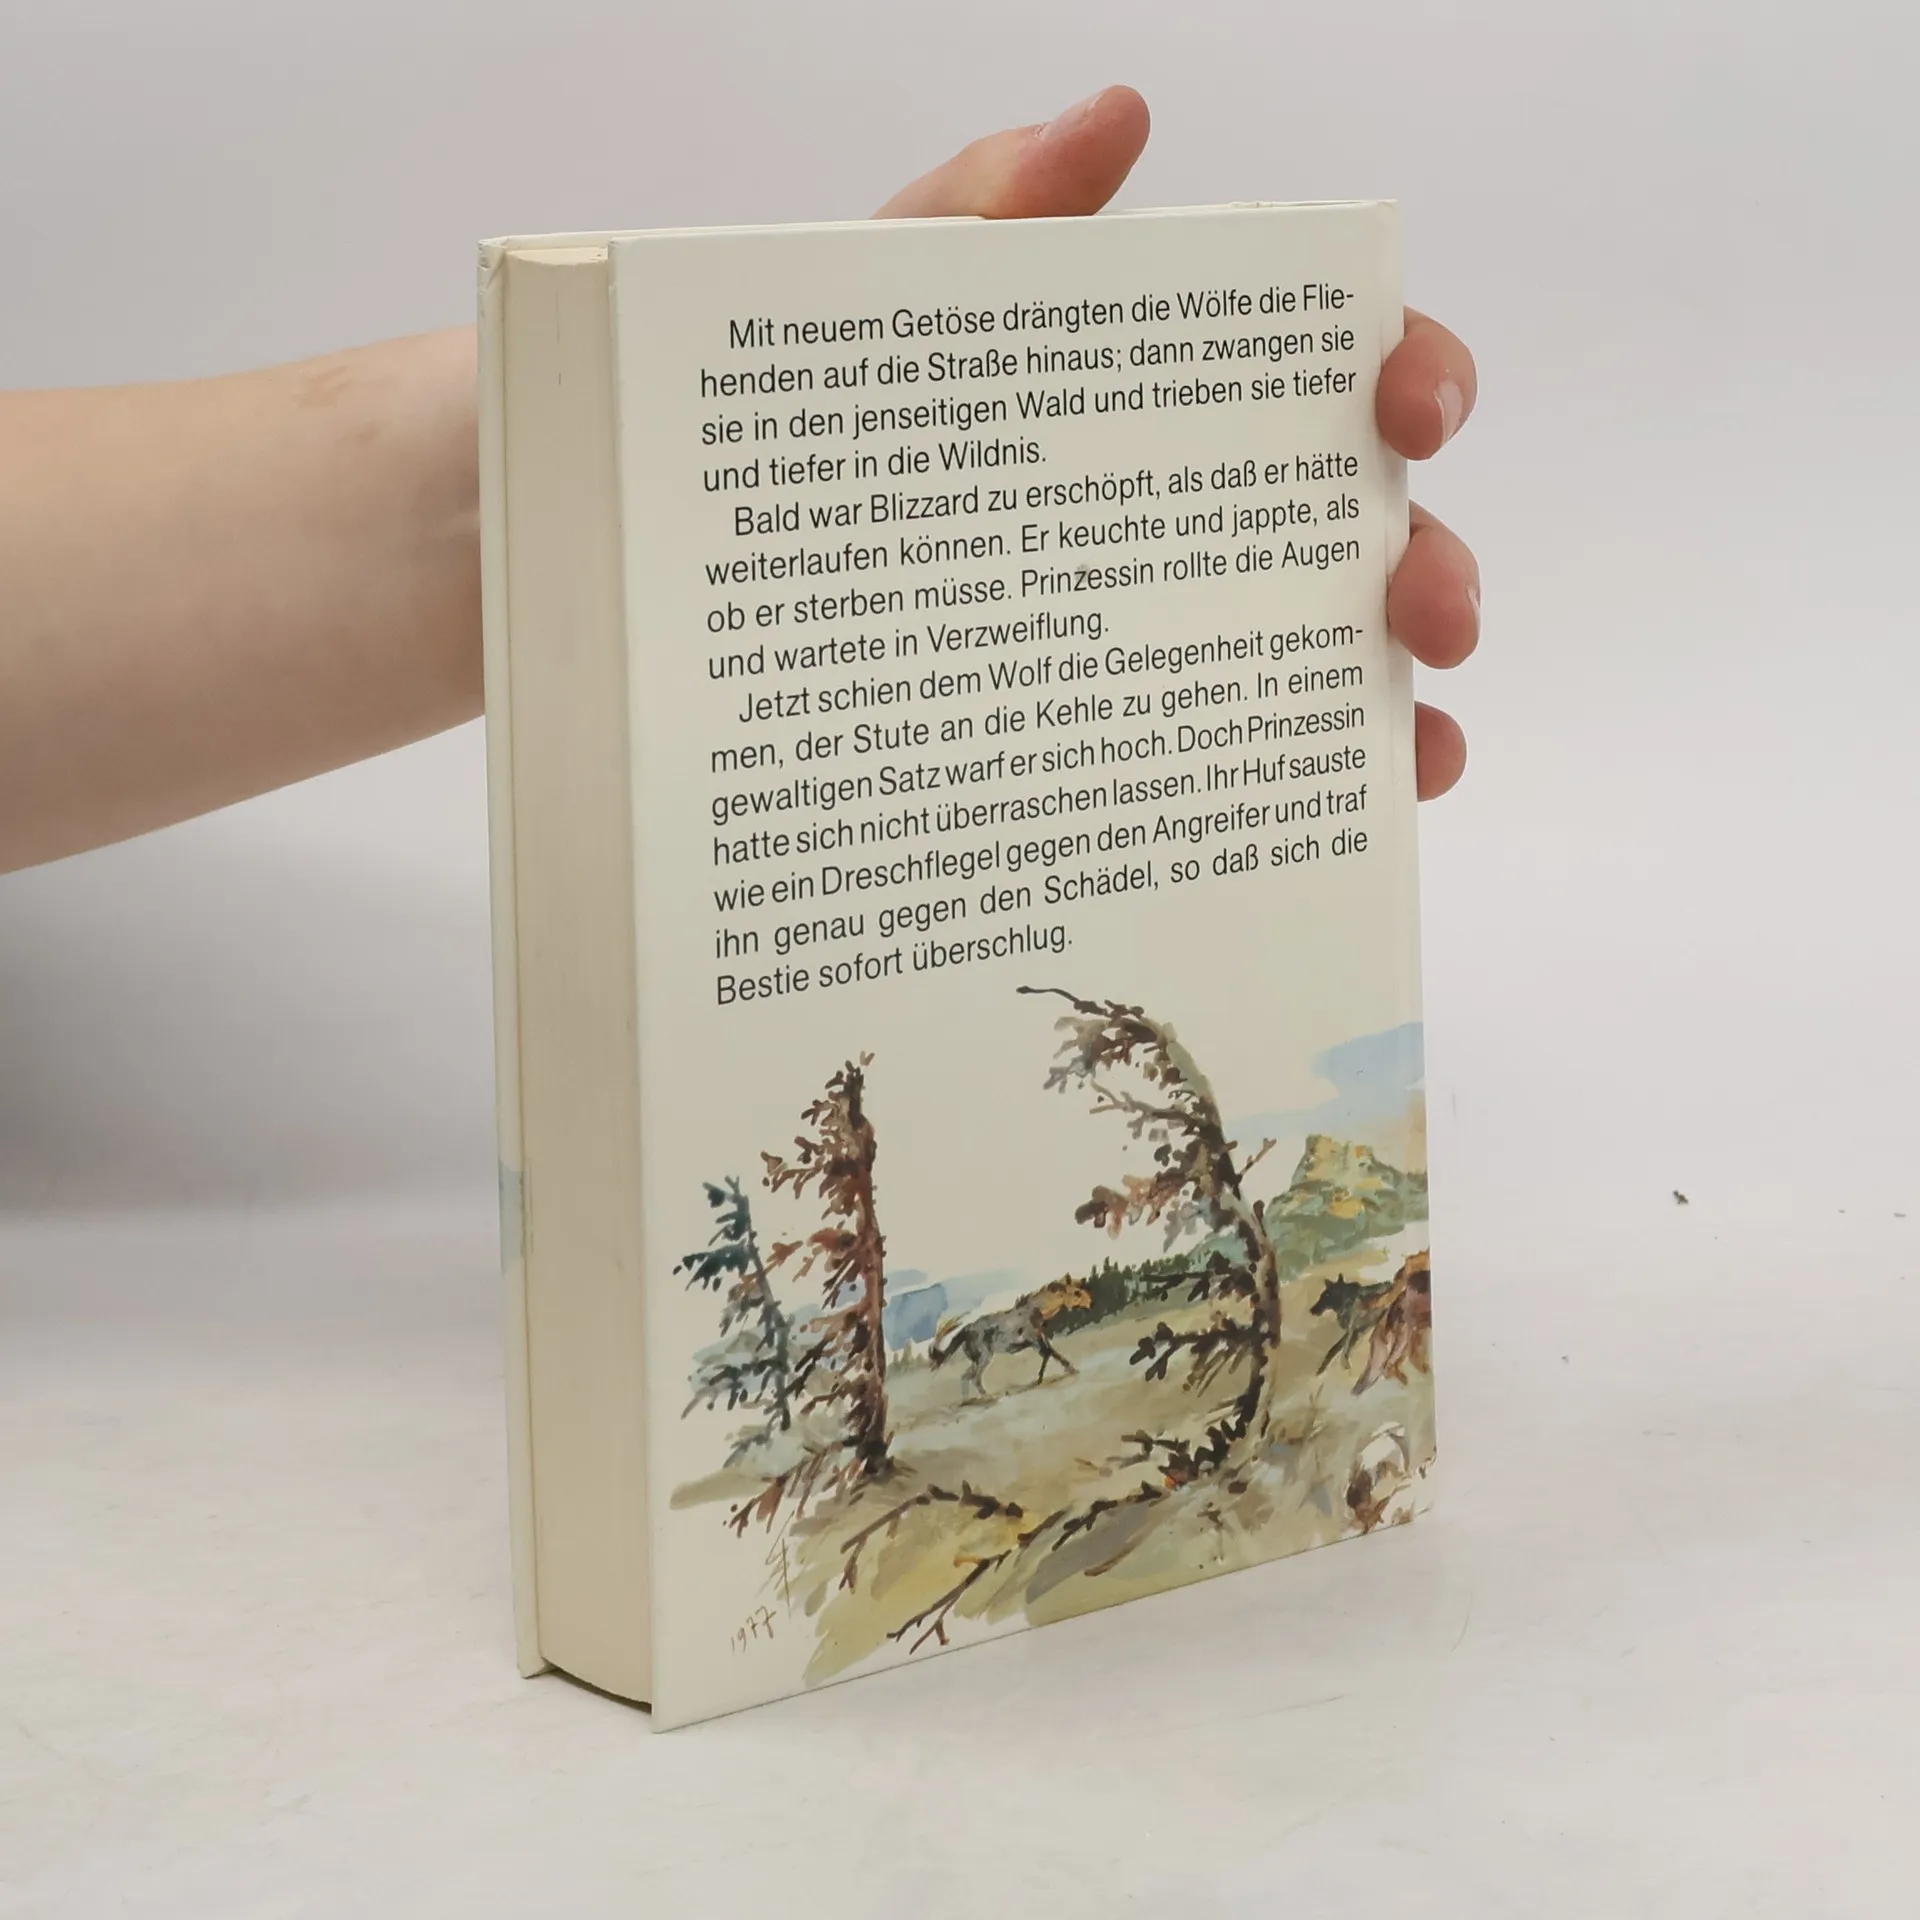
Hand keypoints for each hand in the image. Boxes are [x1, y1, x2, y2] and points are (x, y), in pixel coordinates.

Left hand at [877, 86, 1478, 799]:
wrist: (726, 568)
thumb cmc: (829, 427)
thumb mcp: (890, 307)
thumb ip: (988, 209)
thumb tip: (1116, 120)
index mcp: (1179, 399)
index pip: (1333, 372)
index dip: (1410, 371)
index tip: (1405, 407)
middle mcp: (1209, 514)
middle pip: (1367, 526)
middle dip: (1430, 557)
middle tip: (1421, 604)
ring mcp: (1189, 630)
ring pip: (1337, 653)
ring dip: (1399, 690)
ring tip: (1411, 734)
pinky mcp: (1150, 732)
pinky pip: (1265, 759)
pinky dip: (1335, 782)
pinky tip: (1356, 804)